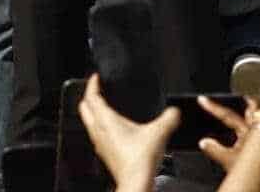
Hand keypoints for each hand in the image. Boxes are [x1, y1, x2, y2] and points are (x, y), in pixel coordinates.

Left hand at [75, 75, 183, 191]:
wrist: (136, 182)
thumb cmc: (139, 160)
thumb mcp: (159, 132)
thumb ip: (169, 118)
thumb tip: (175, 111)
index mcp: (105, 120)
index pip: (91, 96)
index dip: (92, 84)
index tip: (96, 77)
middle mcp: (98, 131)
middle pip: (84, 108)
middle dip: (89, 97)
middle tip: (96, 90)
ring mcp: (100, 144)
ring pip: (89, 123)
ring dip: (93, 113)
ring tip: (104, 108)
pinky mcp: (105, 154)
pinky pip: (97, 135)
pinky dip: (101, 127)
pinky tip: (114, 131)